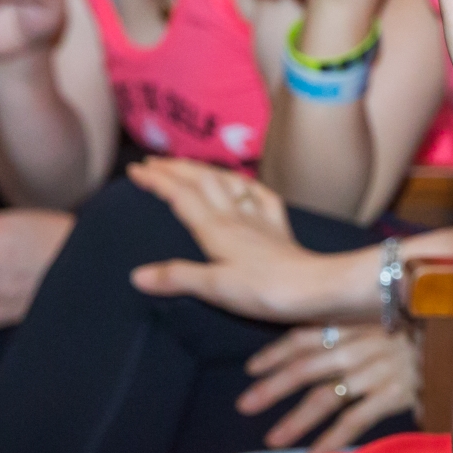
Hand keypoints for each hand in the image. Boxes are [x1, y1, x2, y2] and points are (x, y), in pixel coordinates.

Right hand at [127, 157, 345, 321]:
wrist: (318, 289)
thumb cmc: (266, 291)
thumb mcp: (215, 288)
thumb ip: (176, 277)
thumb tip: (137, 275)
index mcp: (217, 229)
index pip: (181, 195)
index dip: (157, 180)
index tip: (135, 170)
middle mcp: (237, 217)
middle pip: (202, 181)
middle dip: (175, 167)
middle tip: (152, 161)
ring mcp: (261, 221)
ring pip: (229, 184)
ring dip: (205, 170)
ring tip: (188, 165)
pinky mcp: (280, 230)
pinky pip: (262, 197)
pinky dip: (247, 186)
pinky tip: (244, 185)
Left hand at [240, 315, 419, 448]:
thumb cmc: (431, 325)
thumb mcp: (394, 316)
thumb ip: (365, 329)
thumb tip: (330, 339)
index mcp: (358, 323)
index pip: (307, 334)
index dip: (276, 352)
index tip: (251, 368)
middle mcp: (363, 344)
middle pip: (306, 366)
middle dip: (272, 386)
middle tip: (245, 405)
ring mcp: (378, 369)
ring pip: (326, 395)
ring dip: (296, 419)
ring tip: (273, 439)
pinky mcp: (395, 392)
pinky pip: (356, 419)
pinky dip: (332, 438)